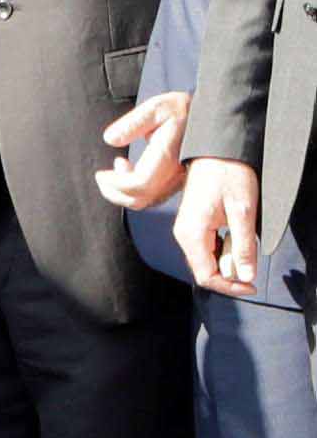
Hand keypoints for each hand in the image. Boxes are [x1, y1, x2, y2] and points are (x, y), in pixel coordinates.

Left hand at [96, 92, 188, 210]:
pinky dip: (136, 190)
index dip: (116, 184)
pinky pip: (154, 196)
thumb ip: (133, 123)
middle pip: (142, 199)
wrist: (210, 117)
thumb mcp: (157, 107)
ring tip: (117, 168)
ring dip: (123, 192)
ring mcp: (179, 180)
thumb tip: (110, 139)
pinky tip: (129, 170)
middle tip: (102, 177)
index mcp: (168, 156)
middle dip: (115, 192)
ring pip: (147, 201)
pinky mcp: (178, 182)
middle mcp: (176, 174)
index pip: (140, 183)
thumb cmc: (181, 109)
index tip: (100, 174)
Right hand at [178, 156, 264, 295]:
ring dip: (227, 262)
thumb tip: (245, 275)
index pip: (206, 275)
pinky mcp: (193, 223)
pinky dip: (223, 251)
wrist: (216, 151)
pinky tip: (236, 240)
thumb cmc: (229, 176)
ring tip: (246, 249)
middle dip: (229, 275)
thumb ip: (243, 246)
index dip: (229, 286)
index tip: (251, 285)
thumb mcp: (243, 212)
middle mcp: (184, 234)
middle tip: (252, 269)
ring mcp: (187, 229)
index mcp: (192, 234)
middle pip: (204, 270)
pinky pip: (206, 247)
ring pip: (206, 260)